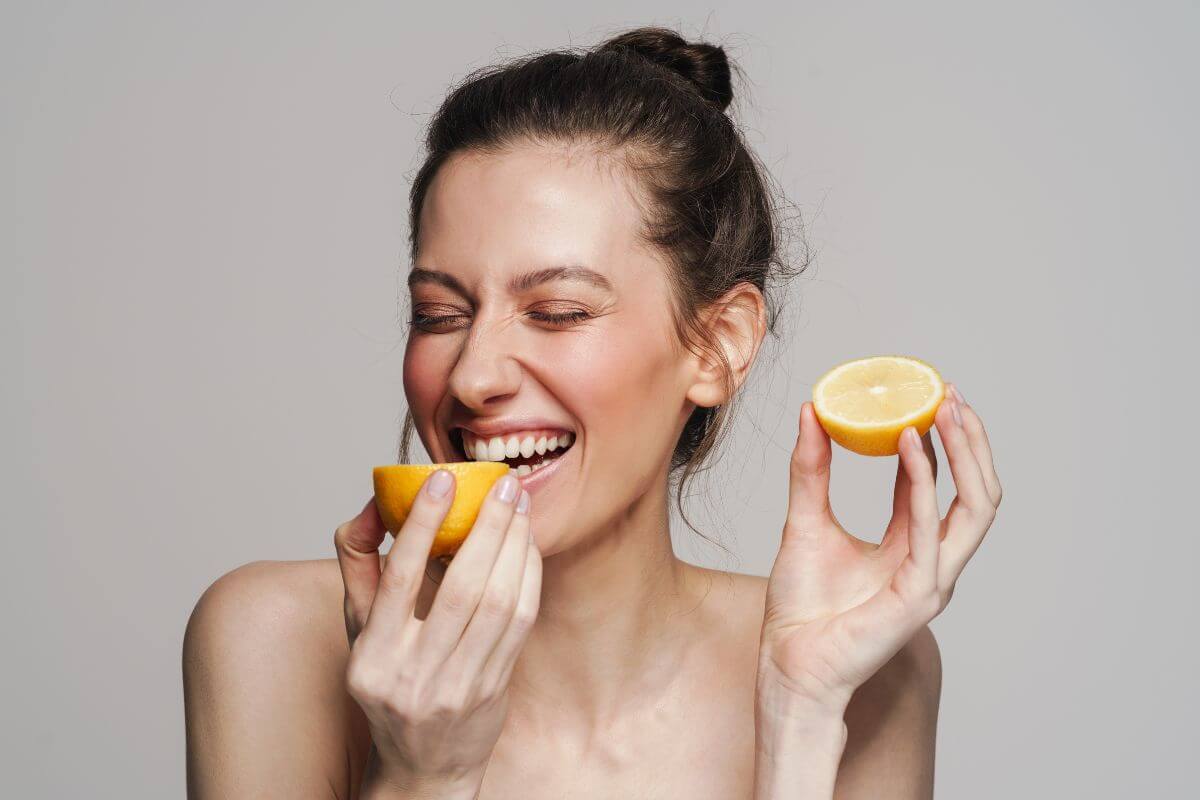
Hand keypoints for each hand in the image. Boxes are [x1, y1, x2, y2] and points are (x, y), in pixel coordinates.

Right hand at [333, 472, 541, 792]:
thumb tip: (371, 504)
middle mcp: (414, 675)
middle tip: (504, 484)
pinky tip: (528, 547)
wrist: (423, 765)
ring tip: (520, 507)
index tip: (442, 478)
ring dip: (515, 546)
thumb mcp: (359, 631)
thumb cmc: (389, 682)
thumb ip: (359, 564)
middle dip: (487, 527)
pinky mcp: (494, 689)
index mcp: (373, 656)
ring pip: (498, 603)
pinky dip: (529, 577)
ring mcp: (458, 687)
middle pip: (460, 588)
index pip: (398, 578)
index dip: (421, 523)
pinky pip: (520, 623)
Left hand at [758, 384, 1002, 711]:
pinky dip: (926, 487)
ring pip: (975, 510)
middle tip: (950, 393)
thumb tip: (810, 412)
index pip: (942, 484)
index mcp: (911, 546)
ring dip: (964, 456)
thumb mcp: (804, 520)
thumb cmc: (800, 607)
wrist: (788, 662)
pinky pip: (932, 534)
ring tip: (941, 411)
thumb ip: (811, 469)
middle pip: (976, 493)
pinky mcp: (919, 597)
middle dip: (970, 441)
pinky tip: (910, 448)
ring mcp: (933, 581)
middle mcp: (932, 561)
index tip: (932, 394)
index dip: (944, 440)